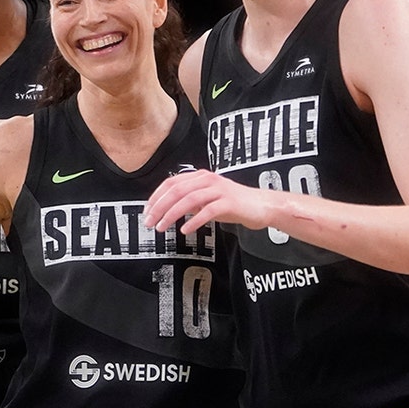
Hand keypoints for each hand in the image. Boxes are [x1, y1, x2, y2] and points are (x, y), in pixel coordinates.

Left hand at [144, 168, 264, 232]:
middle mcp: (208, 180)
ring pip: (189, 199)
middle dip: (159, 207)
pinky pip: (207, 211)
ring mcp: (219, 190)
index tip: (147, 211)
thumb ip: (189, 201)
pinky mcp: (229, 203)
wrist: (261, 206)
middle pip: (176, 191)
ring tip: (162, 227)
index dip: (156, 197)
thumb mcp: (207, 199)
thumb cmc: (233, 204)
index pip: (171, 183)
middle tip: (150, 222)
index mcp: (200, 177)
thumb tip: (166, 208)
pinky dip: (194, 221)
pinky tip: (185, 230)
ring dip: (172, 214)